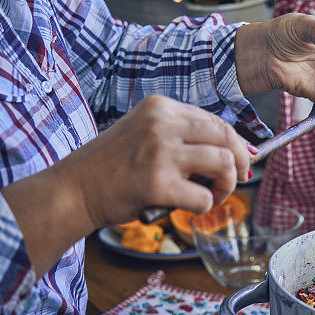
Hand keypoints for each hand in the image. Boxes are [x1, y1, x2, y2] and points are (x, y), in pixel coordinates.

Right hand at [2, 95, 249, 276]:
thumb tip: (236, 152)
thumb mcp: (146, 135)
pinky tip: (188, 207)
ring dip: (225, 185)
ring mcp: (159, 152)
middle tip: (235, 181)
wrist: (74, 189)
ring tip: (211, 195)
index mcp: (161, 107)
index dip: (235, 144)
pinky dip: (203, 206)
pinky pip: (203, 197)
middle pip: (227, 137)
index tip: (240, 162)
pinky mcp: (156, 183)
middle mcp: (162, 123)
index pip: (216, 121)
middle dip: (240, 162)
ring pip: (223, 163)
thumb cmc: (113, 167)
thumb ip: (184, 138)